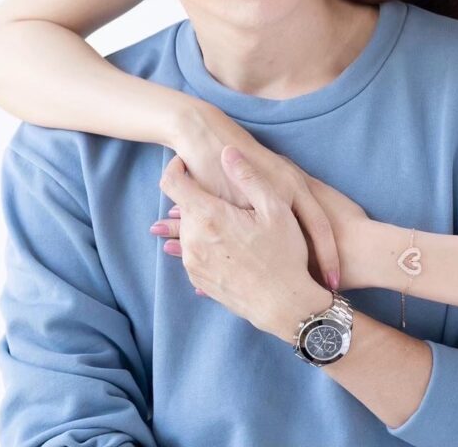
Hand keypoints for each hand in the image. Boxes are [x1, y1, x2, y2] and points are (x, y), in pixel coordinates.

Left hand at [174, 101, 341, 287]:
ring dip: (201, 219)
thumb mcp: (276, 208)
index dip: (176, 167)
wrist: (285, 305)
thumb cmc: (284, 254)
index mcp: (208, 216)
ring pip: (187, 229)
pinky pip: (193, 251)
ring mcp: (193, 263)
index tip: (187, 163)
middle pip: (182, 205)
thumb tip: (227, 151)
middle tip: (222, 193)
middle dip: (197, 195)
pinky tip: (229, 242)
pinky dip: (204, 240)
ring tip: (229, 220)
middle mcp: (193, 239)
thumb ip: (248, 176)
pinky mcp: (198, 279)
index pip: (172, 182)